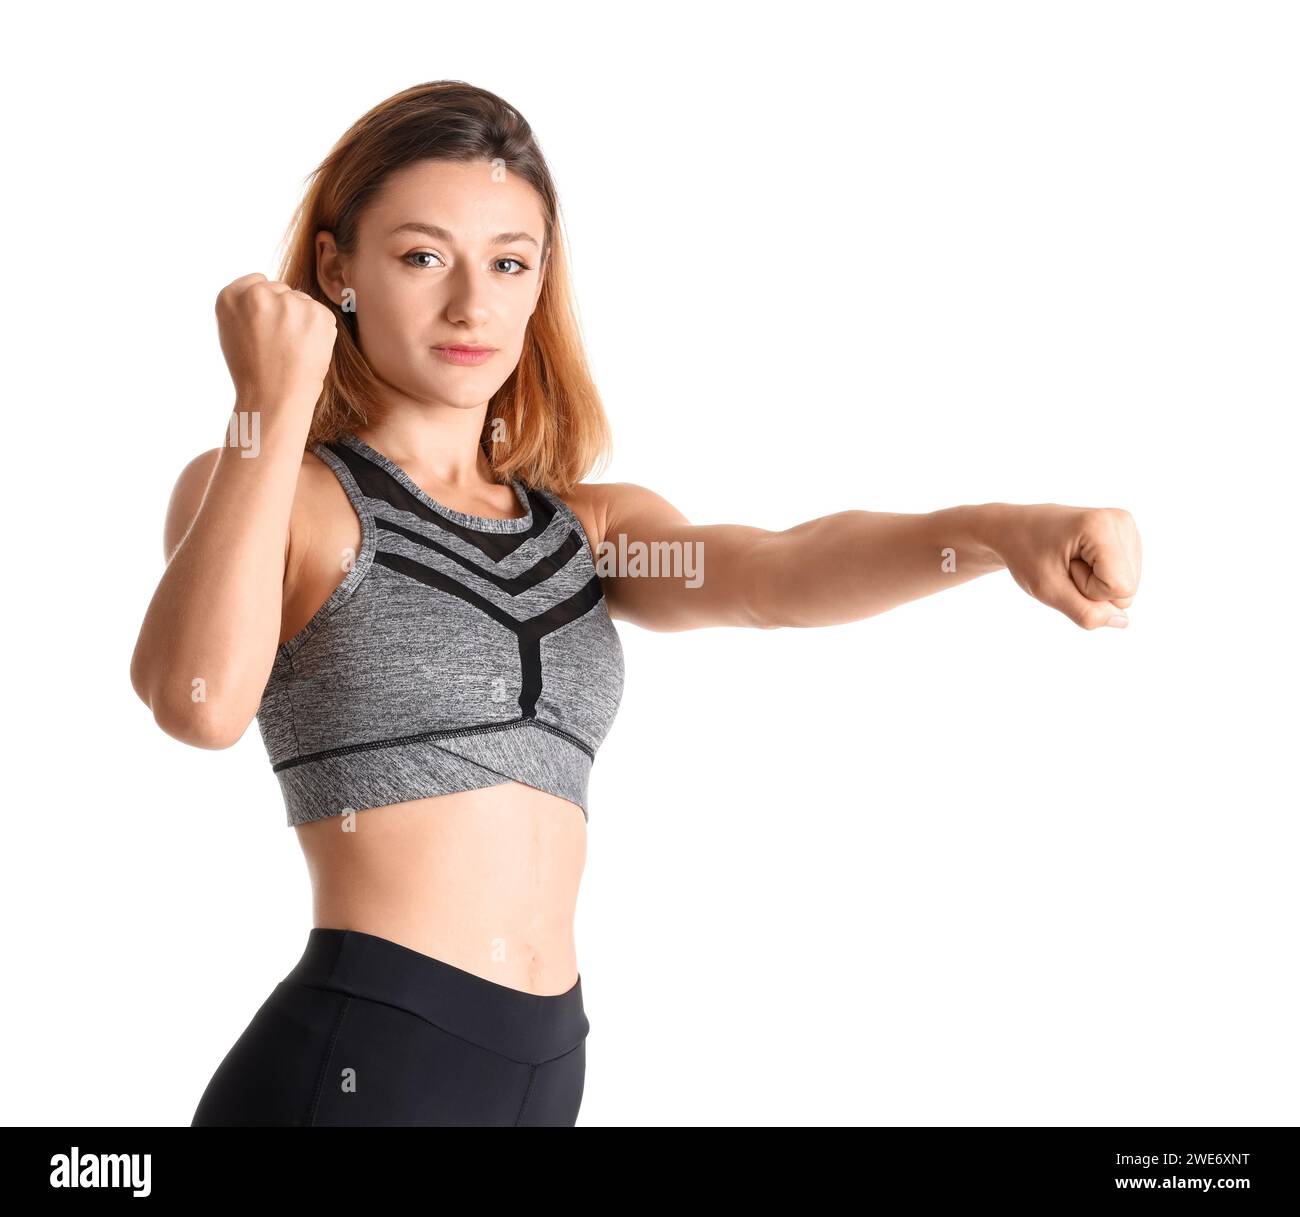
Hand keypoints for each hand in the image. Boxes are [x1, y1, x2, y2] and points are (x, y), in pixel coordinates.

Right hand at [215, 272, 338, 408]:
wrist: (275, 399)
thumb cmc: (253, 371)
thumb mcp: (232, 331)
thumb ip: (244, 305)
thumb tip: (266, 287)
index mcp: (231, 297)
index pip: (256, 282)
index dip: (264, 305)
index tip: (264, 324)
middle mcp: (259, 294)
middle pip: (280, 290)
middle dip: (282, 311)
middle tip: (279, 343)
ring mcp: (289, 303)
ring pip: (301, 301)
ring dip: (301, 320)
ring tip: (292, 349)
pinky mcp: (317, 314)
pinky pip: (320, 314)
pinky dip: (318, 330)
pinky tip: (307, 350)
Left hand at [994, 505, 1141, 628]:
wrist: (1013, 528)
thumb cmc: (1025, 554)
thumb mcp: (1047, 590)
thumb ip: (1085, 612)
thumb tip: (1123, 622)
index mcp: (1101, 526)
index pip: (1122, 588)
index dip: (1089, 591)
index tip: (1063, 569)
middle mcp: (1120, 520)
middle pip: (1128, 588)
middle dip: (1093, 588)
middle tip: (1064, 566)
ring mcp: (1125, 526)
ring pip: (1128, 585)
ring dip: (1095, 583)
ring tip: (1069, 561)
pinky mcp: (1126, 534)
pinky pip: (1125, 577)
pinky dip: (1100, 576)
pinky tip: (1080, 558)